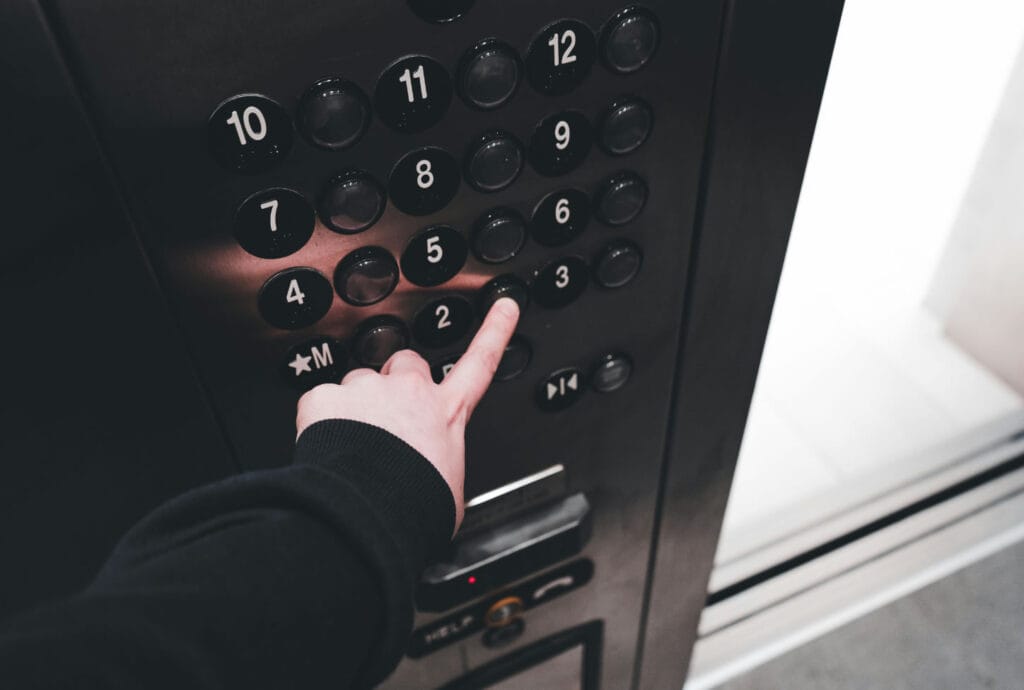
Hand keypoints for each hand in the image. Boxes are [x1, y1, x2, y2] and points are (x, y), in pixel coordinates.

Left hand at [295, 298, 519, 531]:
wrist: (368, 513)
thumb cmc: (411, 506)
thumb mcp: (449, 490)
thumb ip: (443, 467)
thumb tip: (437, 480)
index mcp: (447, 414)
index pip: (480, 363)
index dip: (495, 331)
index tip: (503, 306)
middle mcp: (410, 392)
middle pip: (405, 364)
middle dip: (395, 381)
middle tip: (386, 417)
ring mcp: (367, 390)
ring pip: (357, 385)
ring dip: (354, 408)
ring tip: (351, 447)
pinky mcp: (327, 397)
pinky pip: (318, 402)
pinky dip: (318, 422)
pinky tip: (324, 450)